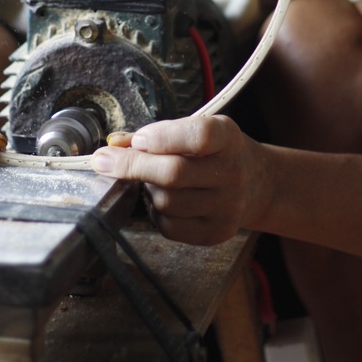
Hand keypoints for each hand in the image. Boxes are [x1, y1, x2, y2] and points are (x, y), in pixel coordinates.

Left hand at [91, 115, 265, 244]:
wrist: (256, 183)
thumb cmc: (216, 151)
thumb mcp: (196, 129)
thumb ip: (157, 134)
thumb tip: (115, 144)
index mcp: (228, 138)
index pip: (198, 136)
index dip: (162, 137)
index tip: (137, 140)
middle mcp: (232, 173)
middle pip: (174, 174)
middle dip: (132, 166)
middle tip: (104, 160)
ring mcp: (226, 207)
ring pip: (166, 201)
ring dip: (146, 189)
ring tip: (152, 179)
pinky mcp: (215, 233)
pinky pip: (169, 226)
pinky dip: (155, 212)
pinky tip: (162, 199)